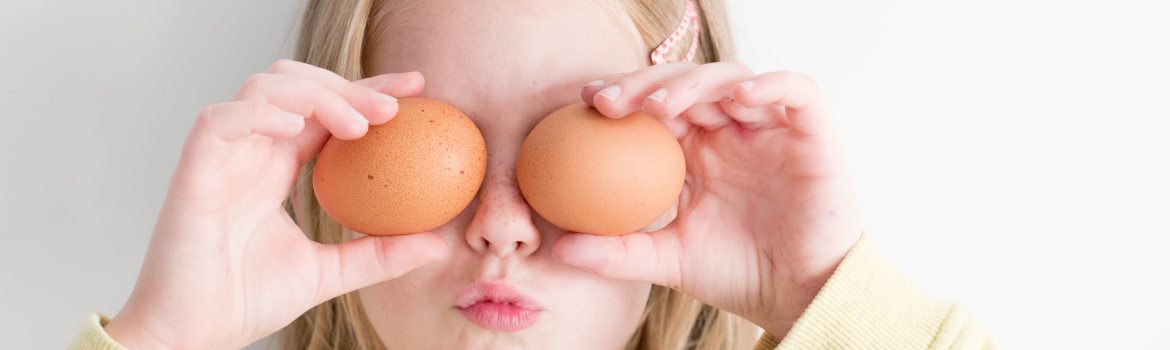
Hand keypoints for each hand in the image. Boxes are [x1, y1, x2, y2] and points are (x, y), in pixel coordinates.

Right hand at [104, 60, 448, 348]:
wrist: (193, 335)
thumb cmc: (244, 301)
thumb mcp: (330, 273)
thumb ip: (380, 254)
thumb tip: (437, 244)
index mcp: (276, 167)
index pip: (325, 111)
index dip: (367, 91)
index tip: (416, 89)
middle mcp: (250, 153)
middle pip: (297, 84)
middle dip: (348, 85)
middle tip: (395, 106)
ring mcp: (221, 157)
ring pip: (263, 88)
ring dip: (315, 94)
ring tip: (358, 124)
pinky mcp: (194, 171)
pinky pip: (221, 120)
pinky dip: (260, 113)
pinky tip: (297, 125)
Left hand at [553, 62, 862, 337]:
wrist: (798, 296)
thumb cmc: (737, 275)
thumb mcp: (666, 261)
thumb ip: (616, 251)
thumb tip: (557, 249)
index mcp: (696, 151)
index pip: (655, 106)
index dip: (623, 94)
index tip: (585, 102)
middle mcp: (730, 130)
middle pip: (686, 83)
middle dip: (645, 83)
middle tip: (610, 101)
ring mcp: (770, 127)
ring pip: (732, 78)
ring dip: (694, 83)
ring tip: (662, 105)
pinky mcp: (812, 131)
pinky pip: (796, 90)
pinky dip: (770, 84)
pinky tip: (738, 97)